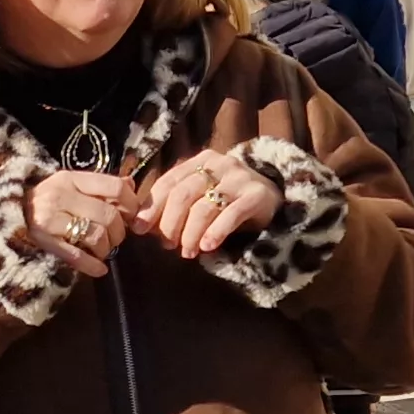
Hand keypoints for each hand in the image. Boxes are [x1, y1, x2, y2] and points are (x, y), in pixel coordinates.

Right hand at [21, 169, 136, 278]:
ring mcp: (49, 219)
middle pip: (108, 215)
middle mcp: (60, 195)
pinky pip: (77, 256)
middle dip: (119, 232)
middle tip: (116, 239)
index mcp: (70, 179)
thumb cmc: (42, 201)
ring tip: (103, 252)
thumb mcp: (68, 186)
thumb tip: (131, 186)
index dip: (131, 204)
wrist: (0, 217)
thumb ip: (99, 186)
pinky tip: (99, 270)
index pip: (114, 187)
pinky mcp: (42, 242)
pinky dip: (93, 266)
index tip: (132, 216)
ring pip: (96, 235)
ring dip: (106, 249)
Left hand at [136, 150, 285, 256]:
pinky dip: (216, 232)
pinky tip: (207, 247)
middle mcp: (219, 164)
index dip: (152, 207)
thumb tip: (141, 223)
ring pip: (205, 206)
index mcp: (200, 161)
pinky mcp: (257, 195)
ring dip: (191, 233)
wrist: (273, 198)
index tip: (140, 229)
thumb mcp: (201, 196)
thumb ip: (175, 203)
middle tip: (167, 245)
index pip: (169, 182)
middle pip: (183, 194)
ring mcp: (239, 178)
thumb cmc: (228, 200)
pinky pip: (232, 214)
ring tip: (187, 252)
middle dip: (170, 223)